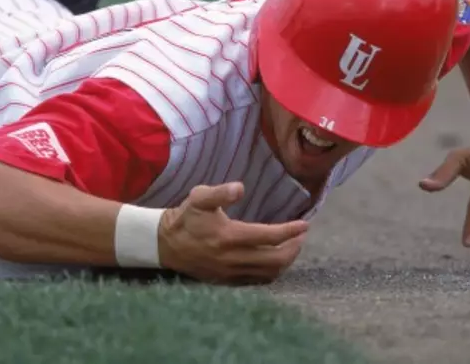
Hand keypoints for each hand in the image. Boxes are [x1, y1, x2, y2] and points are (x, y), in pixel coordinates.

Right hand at [157, 182, 308, 284]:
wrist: (165, 244)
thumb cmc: (186, 217)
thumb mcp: (199, 197)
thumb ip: (221, 192)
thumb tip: (240, 188)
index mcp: (229, 236)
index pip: (269, 237)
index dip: (290, 231)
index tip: (304, 224)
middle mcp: (233, 258)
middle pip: (275, 259)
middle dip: (294, 248)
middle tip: (301, 236)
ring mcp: (230, 272)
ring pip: (269, 273)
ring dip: (285, 261)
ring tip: (291, 247)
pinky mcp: (227, 281)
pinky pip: (257, 281)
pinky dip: (271, 272)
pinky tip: (273, 261)